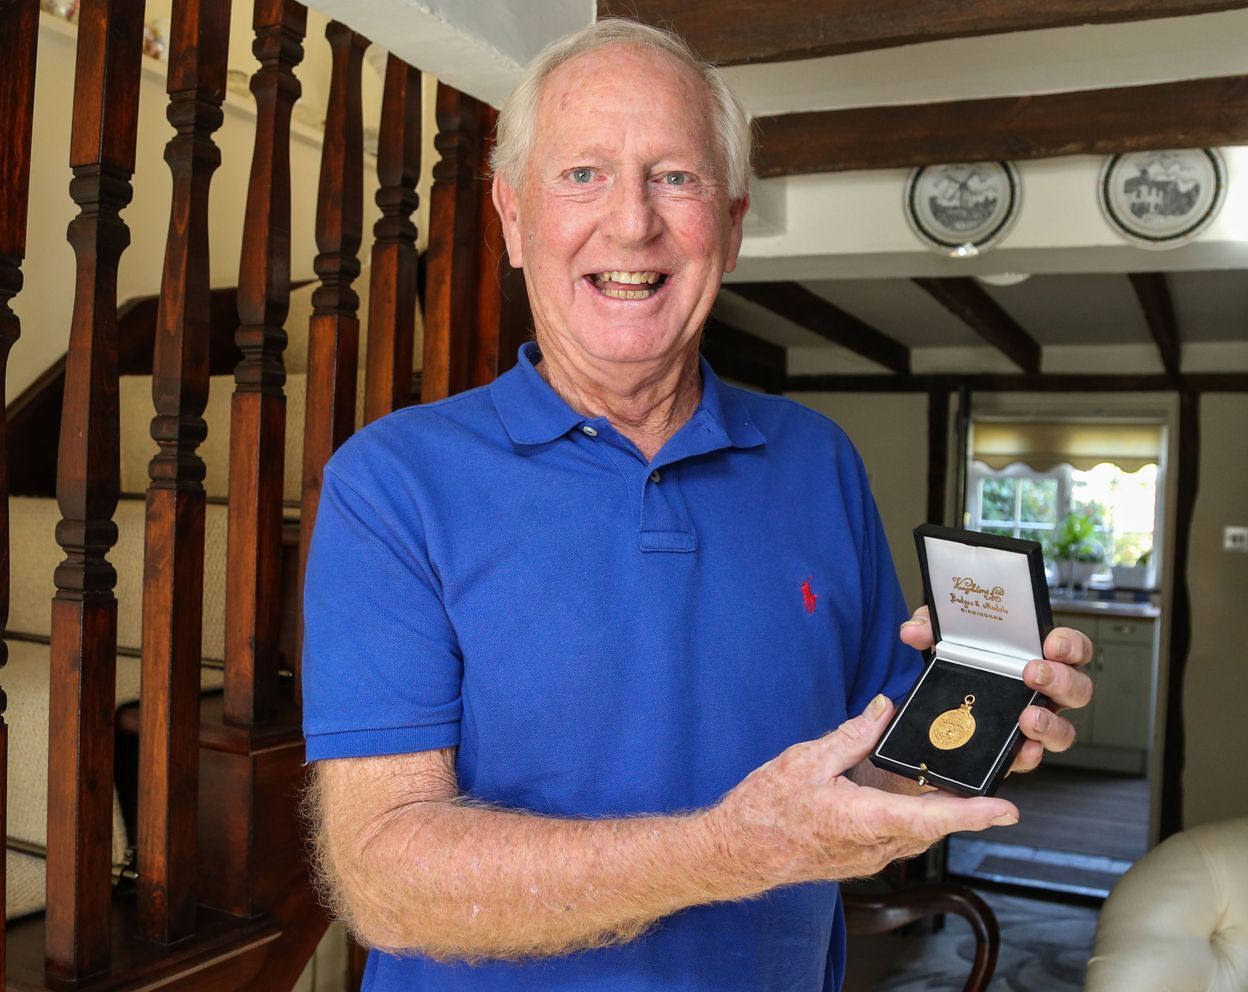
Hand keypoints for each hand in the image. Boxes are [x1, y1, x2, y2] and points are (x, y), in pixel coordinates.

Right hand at [707, 696, 1019, 887]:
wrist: (738, 851)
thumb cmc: (764, 810)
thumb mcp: (805, 761)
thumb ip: (851, 735)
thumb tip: (884, 710)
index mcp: (861, 819)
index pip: (928, 819)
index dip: (971, 814)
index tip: (1006, 810)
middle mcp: (872, 846)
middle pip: (933, 825)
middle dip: (967, 804)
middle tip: (995, 775)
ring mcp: (868, 856)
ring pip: (919, 832)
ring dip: (940, 810)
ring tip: (959, 781)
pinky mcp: (861, 857)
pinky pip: (901, 836)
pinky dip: (915, 815)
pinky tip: (912, 792)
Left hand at [899, 606, 1094, 772]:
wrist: (933, 708)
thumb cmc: (956, 664)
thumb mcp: (943, 638)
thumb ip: (932, 626)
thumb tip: (914, 631)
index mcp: (1035, 658)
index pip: (1071, 649)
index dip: (1070, 644)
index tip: (1052, 643)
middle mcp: (1042, 693)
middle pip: (1077, 689)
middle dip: (1060, 680)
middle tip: (1034, 673)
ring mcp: (1032, 724)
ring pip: (1063, 730)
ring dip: (1050, 723)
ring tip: (1029, 717)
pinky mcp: (1013, 751)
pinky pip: (1030, 758)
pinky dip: (1027, 755)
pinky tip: (1021, 749)